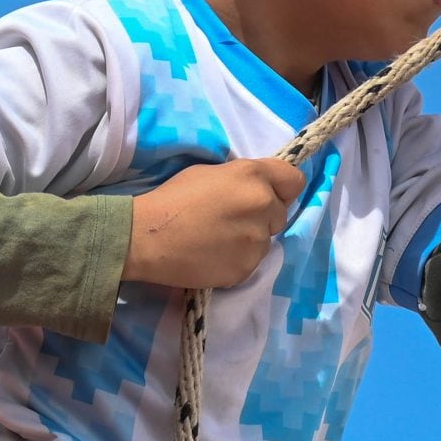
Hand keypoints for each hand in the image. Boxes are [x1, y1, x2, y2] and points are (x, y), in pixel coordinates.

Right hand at [122, 157, 307, 289]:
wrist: (146, 238)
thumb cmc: (172, 199)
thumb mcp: (210, 173)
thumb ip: (243, 179)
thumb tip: (260, 189)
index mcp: (253, 177)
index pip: (295, 181)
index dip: (282, 188)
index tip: (270, 194)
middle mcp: (262, 206)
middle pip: (281, 213)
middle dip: (263, 215)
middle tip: (232, 218)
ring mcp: (256, 241)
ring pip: (267, 239)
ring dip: (250, 239)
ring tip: (218, 239)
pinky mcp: (246, 268)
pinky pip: (252, 261)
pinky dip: (238, 259)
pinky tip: (213, 255)